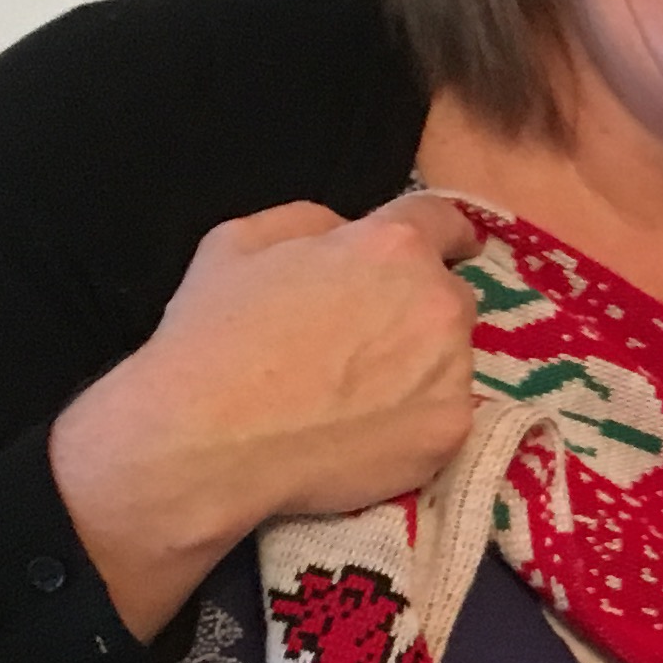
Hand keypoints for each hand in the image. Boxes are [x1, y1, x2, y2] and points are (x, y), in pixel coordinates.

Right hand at [50, 192, 481, 635]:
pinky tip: (367, 432)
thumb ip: (311, 223)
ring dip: (421, 364)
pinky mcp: (450, 432)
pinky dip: (414, 420)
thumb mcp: (239, 242)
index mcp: (391, 247)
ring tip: (358, 394)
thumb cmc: (214, 335)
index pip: (443, 222)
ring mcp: (452, 371)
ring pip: (452, 357)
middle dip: (419, 306)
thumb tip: (346, 235)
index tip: (452, 245)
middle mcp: (437, 301)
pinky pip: (444, 415)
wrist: (210, 440)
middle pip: (449, 294)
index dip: (446, 232)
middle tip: (368, 338)